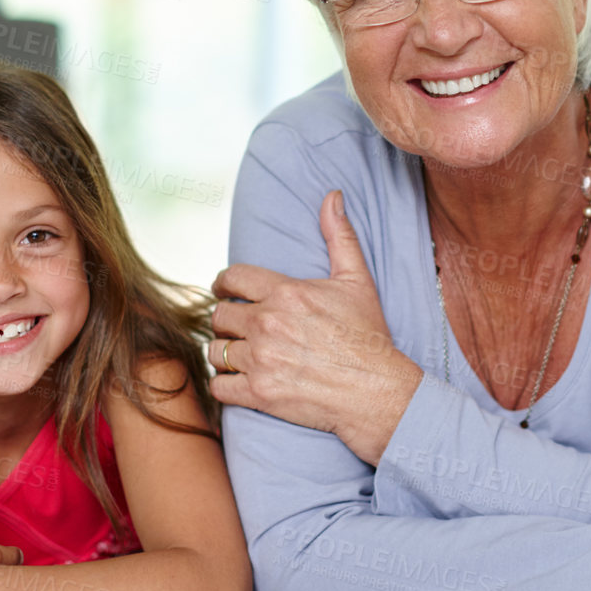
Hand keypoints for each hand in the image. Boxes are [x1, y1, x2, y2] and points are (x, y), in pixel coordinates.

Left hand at [209, 191, 422, 465]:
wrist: (376, 390)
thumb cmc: (368, 335)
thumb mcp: (356, 280)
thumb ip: (339, 236)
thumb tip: (332, 196)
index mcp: (286, 293)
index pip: (232, 278)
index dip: (224, 284)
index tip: (224, 291)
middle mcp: (268, 323)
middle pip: (219, 316)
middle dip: (226, 321)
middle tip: (237, 328)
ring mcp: (261, 360)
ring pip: (215, 350)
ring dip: (224, 352)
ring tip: (238, 355)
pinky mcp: (259, 394)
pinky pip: (219, 385)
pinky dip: (225, 383)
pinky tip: (239, 381)